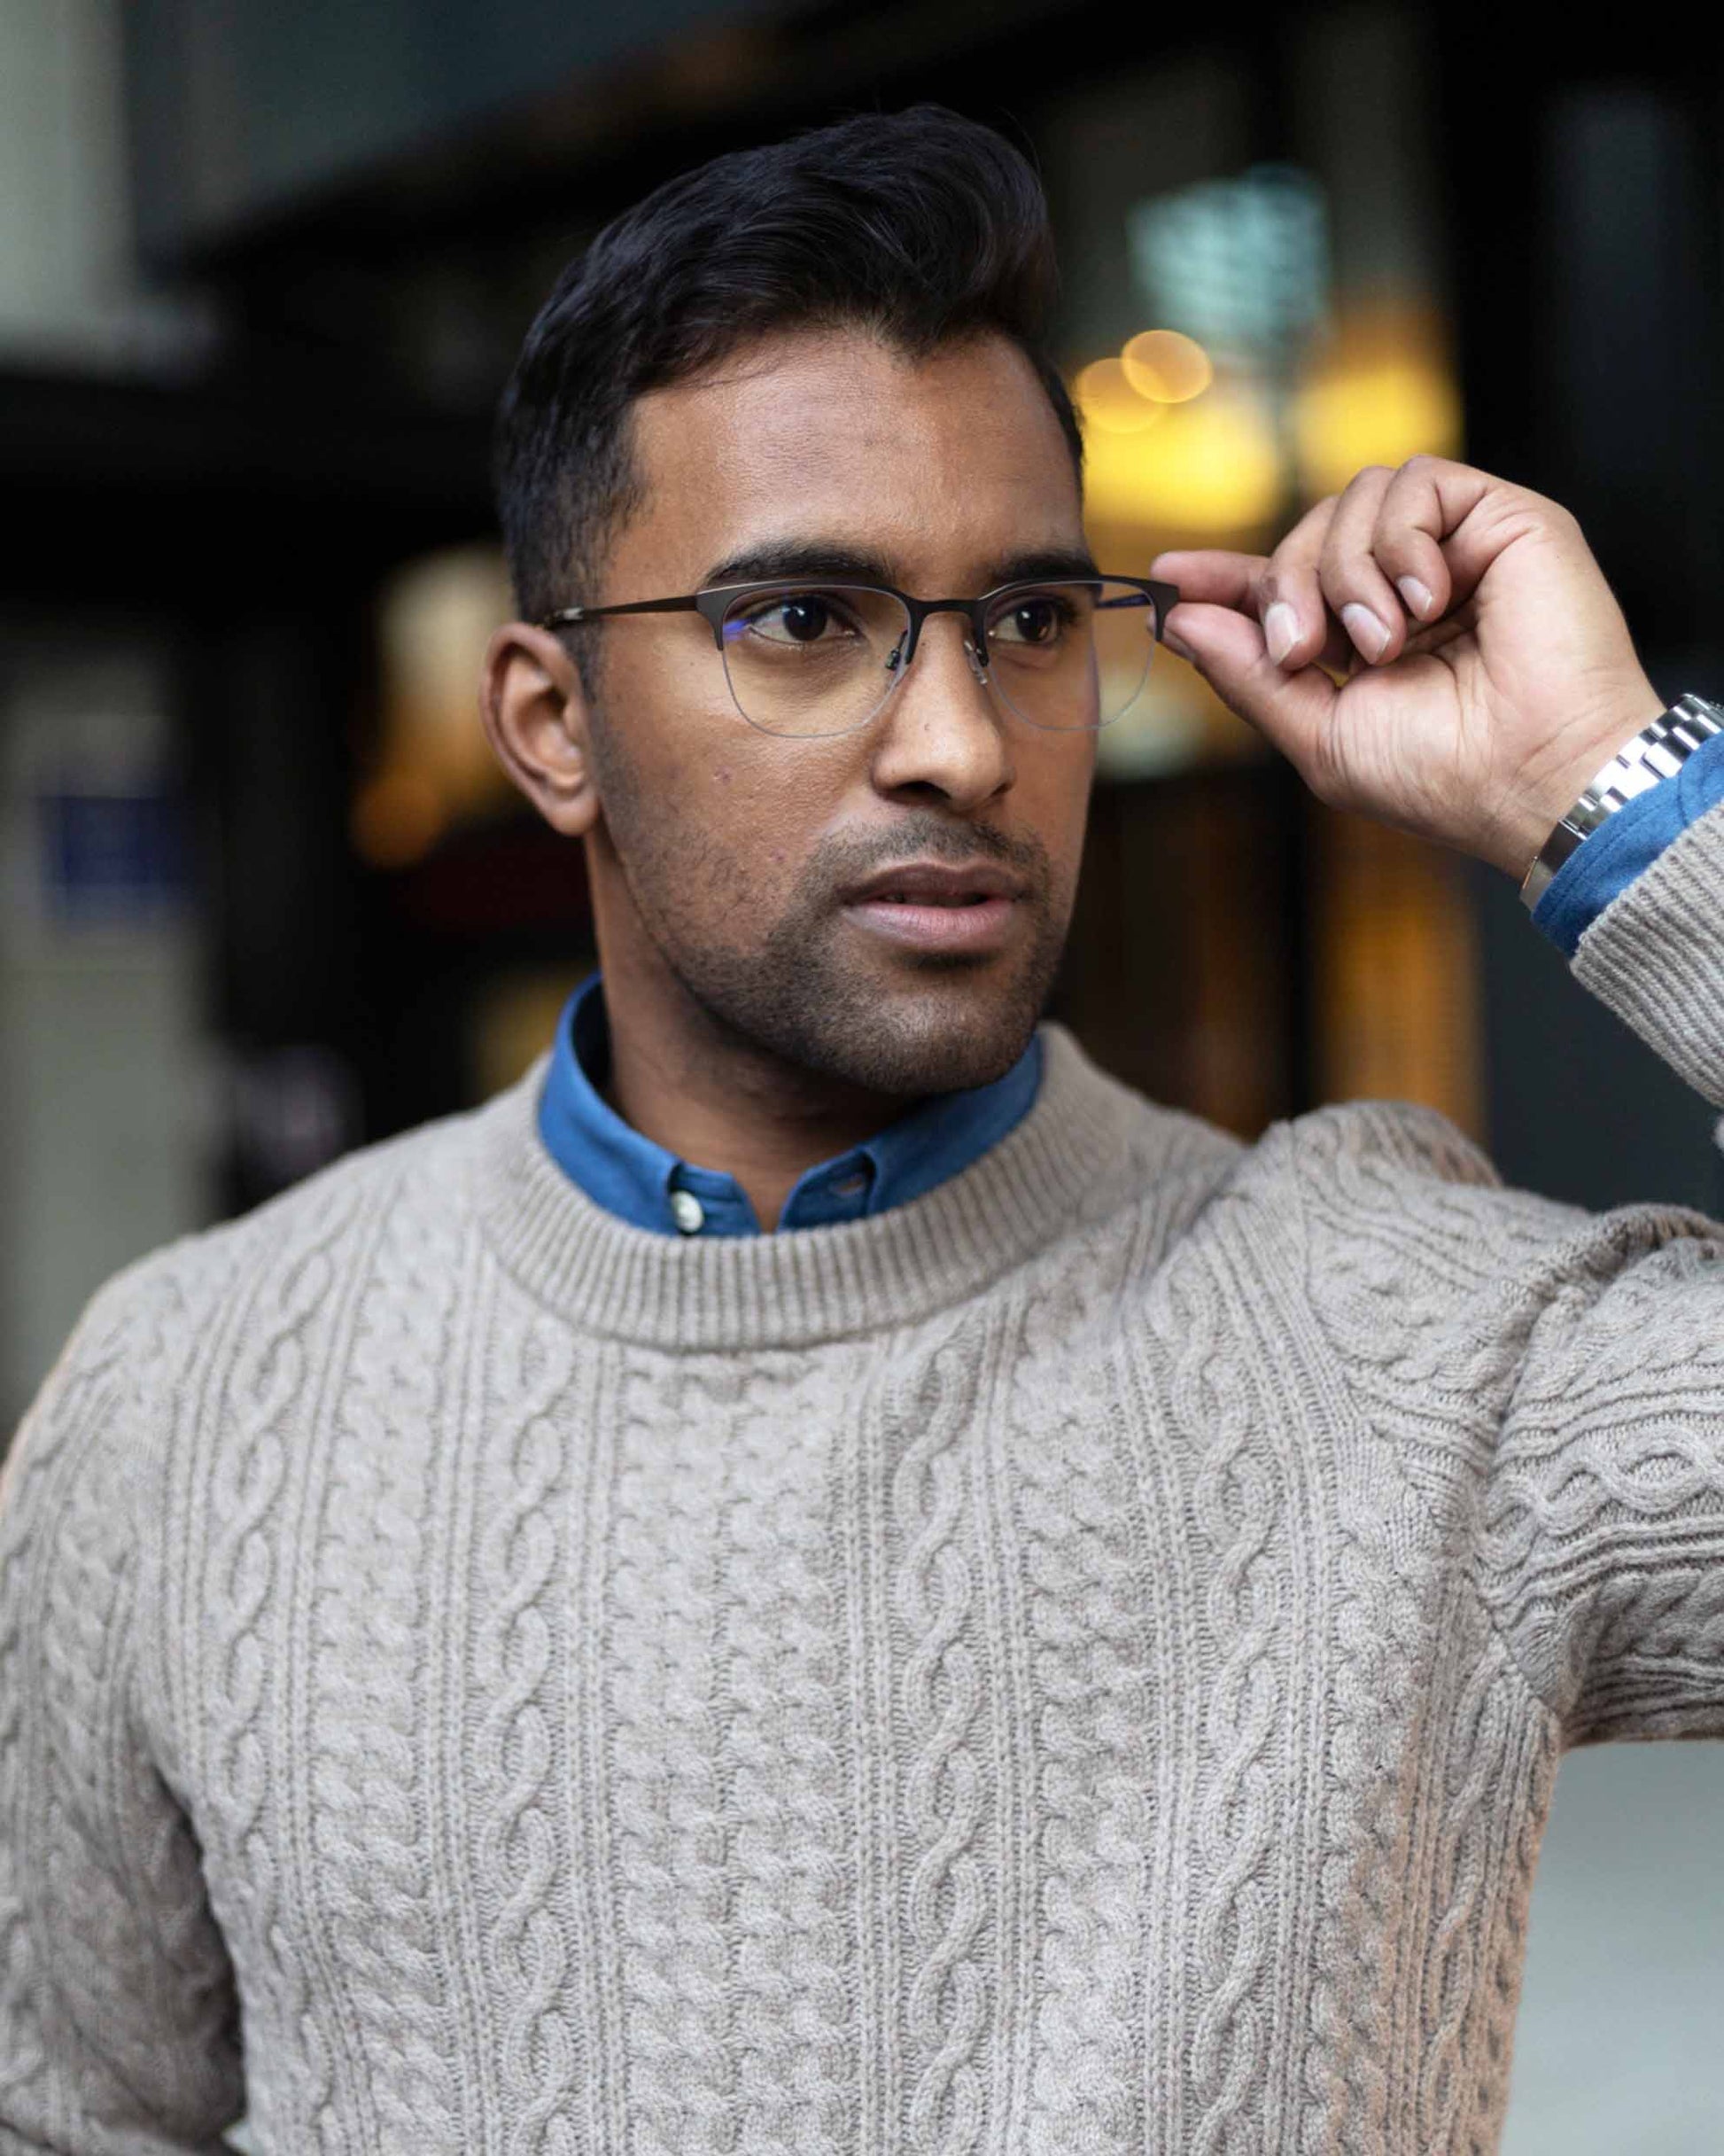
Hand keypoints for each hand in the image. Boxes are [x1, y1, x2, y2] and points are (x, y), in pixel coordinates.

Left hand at [1149, 456, 1666, 877]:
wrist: (1534, 777)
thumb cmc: (1440, 775)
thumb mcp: (1318, 734)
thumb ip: (1248, 674)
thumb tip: (1180, 618)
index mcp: (1363, 641)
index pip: (1283, 583)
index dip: (1225, 575)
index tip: (1168, 576)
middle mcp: (1406, 589)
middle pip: (1308, 533)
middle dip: (1286, 585)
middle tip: (1303, 650)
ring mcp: (1454, 550)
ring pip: (1354, 499)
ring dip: (1347, 573)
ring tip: (1387, 642)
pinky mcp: (1500, 518)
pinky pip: (1415, 482)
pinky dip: (1402, 542)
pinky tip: (1428, 603)